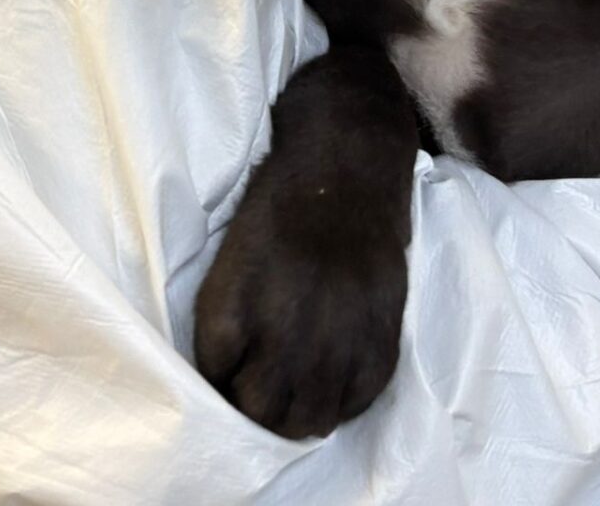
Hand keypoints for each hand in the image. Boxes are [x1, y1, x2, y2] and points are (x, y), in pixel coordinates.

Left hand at [194, 174, 409, 439]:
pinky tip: (336, 377)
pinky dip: (343, 401)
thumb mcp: (224, 272)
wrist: (344, 178)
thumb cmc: (275, 222)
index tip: (235, 373)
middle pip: (264, 415)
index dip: (223, 387)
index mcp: (233, 314)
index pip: (218, 388)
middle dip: (258, 409)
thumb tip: (229, 386)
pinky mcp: (381, 340)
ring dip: (299, 414)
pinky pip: (358, 403)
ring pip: (311, 421)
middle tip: (267, 385)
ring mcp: (337, 342)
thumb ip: (220, 335)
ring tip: (301, 387)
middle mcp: (284, 336)